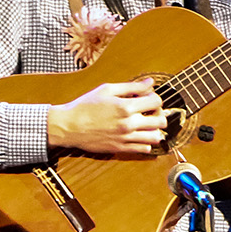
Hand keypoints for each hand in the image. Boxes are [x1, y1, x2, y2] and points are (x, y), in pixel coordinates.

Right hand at [48, 78, 166, 157]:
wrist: (69, 126)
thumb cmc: (85, 106)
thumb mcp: (107, 90)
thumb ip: (131, 86)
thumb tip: (150, 82)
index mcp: (125, 106)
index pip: (156, 101)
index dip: (154, 98)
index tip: (147, 98)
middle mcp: (128, 123)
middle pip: (161, 121)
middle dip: (158, 114)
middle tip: (150, 112)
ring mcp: (126, 138)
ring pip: (156, 137)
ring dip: (155, 130)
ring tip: (146, 125)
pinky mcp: (121, 148)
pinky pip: (145, 149)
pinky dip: (147, 142)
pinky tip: (139, 135)